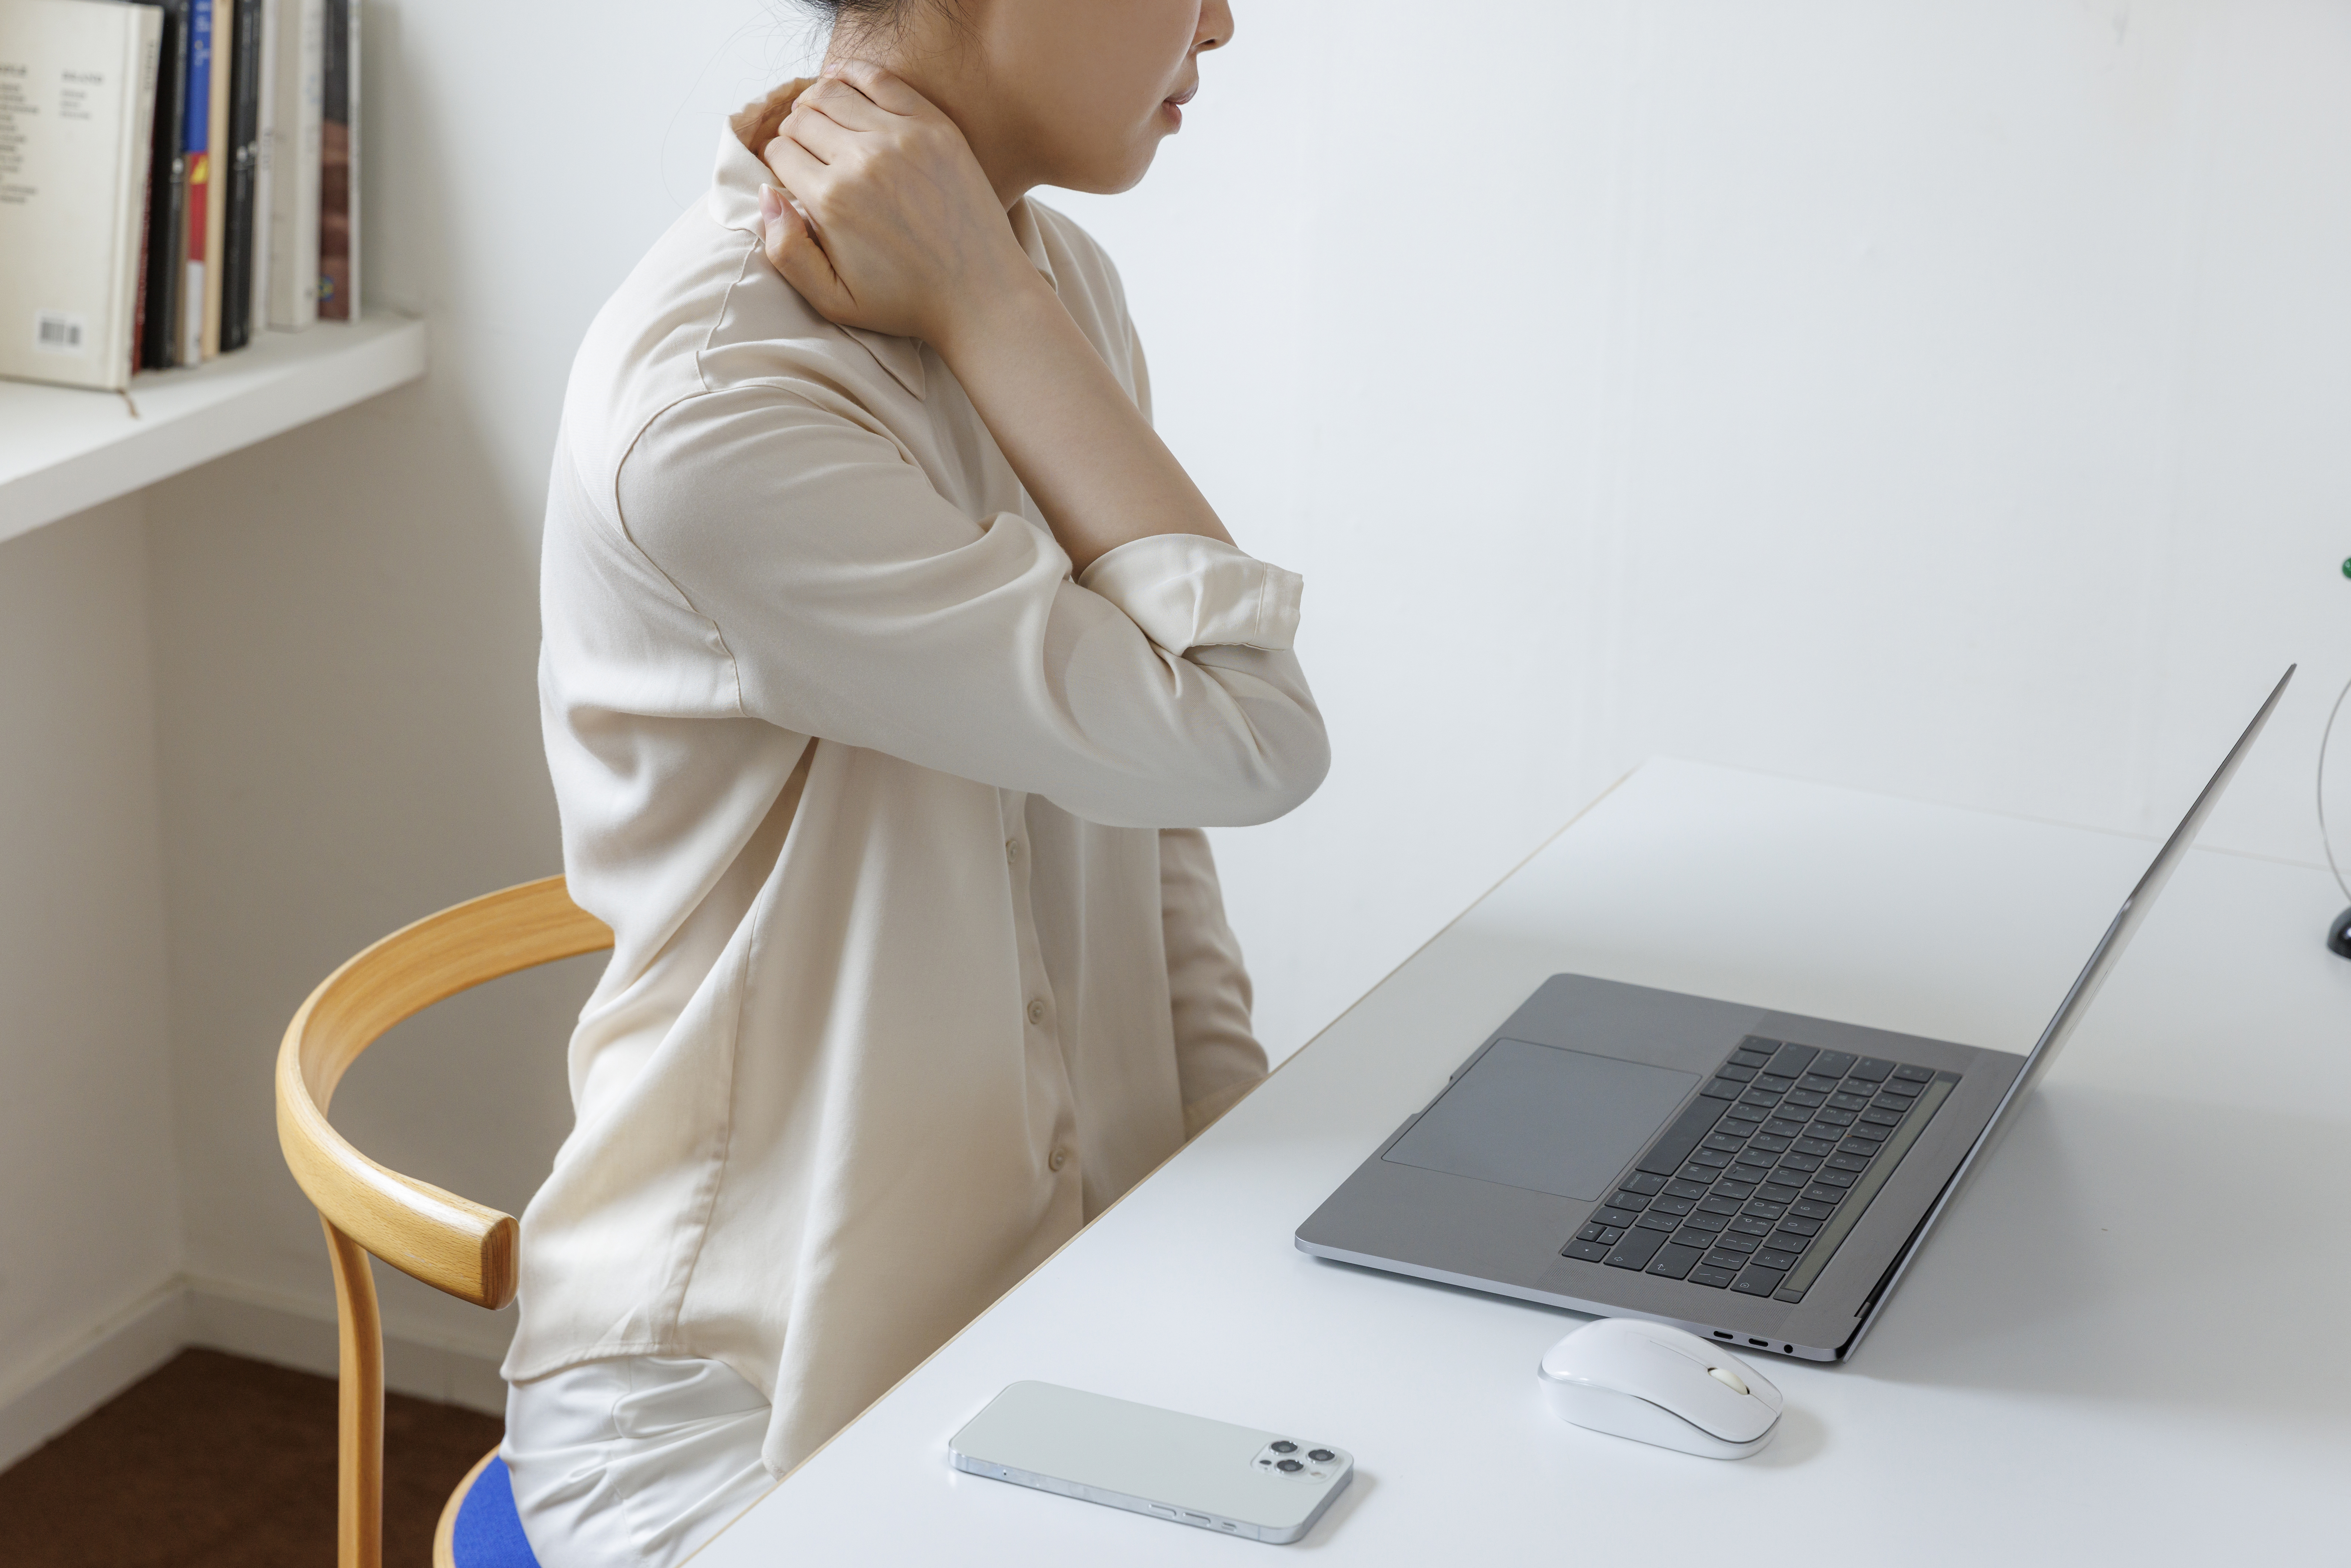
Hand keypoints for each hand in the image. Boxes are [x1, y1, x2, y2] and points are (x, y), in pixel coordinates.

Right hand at [758, 63, 1043, 347]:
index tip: (792, 174)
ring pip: (832, 91)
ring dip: (816, 102)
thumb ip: (786, 253)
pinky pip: (879, 79)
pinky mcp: (934, 125)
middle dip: (793, 132)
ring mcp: (902, 137)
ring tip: (821, 121)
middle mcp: (863, 160)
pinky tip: (843, 83)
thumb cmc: (907, 301)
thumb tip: (764, 195)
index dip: (778, 163)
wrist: (981, 294)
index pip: (779, 153)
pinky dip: (852, 74)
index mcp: (832, 201)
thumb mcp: (834, 300)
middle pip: (802, 118)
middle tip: (806, 149)